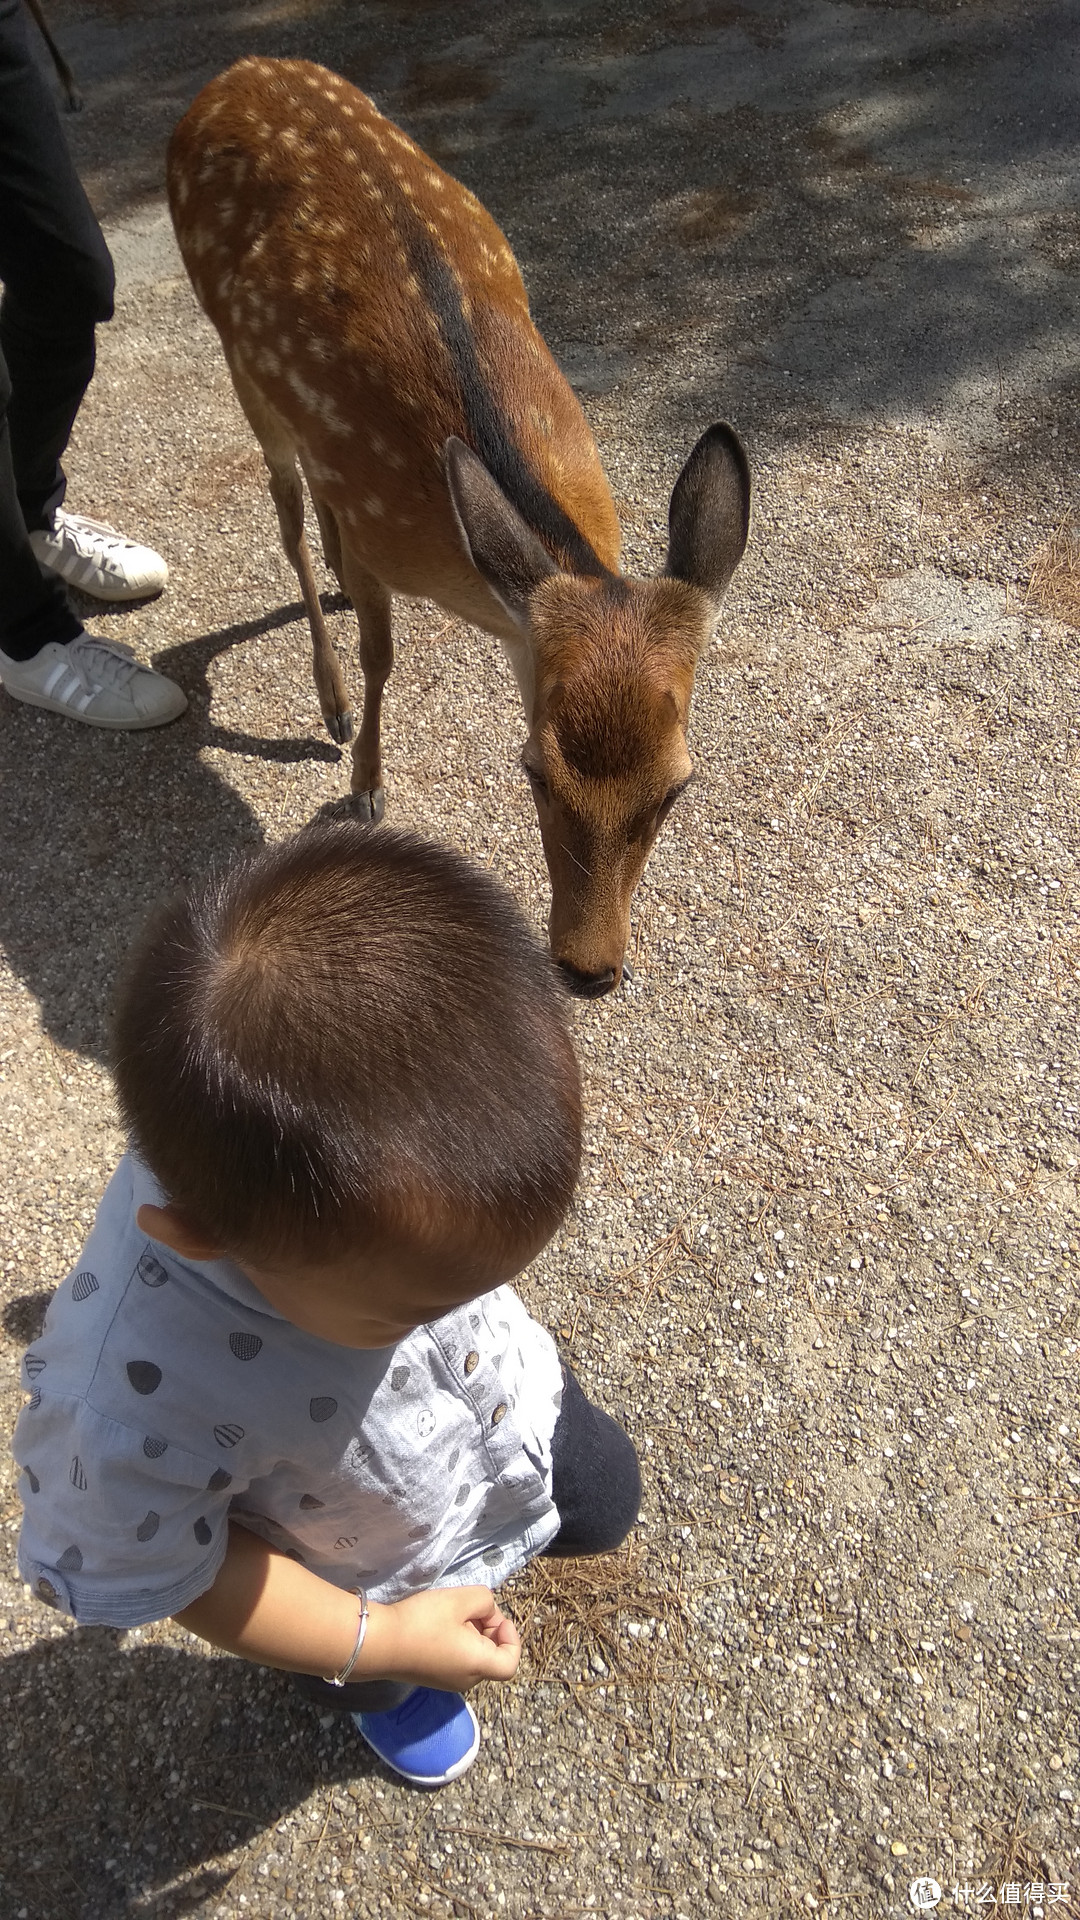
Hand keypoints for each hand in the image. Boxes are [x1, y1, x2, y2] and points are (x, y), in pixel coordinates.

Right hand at [366, 1585, 520, 1690]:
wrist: (379, 1644)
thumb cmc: (423, 1622)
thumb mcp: (459, 1599)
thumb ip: (485, 1600)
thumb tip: (487, 1612)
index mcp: (478, 1665)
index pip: (511, 1663)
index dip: (512, 1638)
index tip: (495, 1617)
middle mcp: (467, 1680)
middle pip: (492, 1656)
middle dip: (488, 1628)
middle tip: (469, 1607)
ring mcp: (448, 1681)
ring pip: (474, 1656)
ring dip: (471, 1632)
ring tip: (452, 1612)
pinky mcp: (433, 1676)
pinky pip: (457, 1659)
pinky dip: (457, 1641)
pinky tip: (438, 1624)